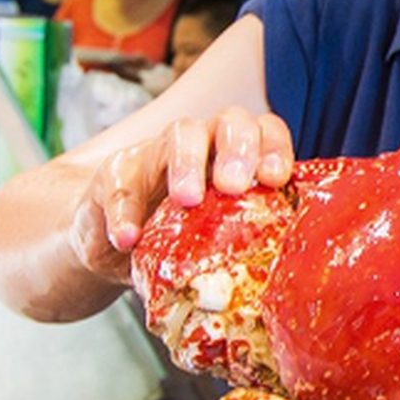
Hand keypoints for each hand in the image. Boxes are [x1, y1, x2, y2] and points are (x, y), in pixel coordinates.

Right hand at [67, 106, 294, 280]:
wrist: (119, 246)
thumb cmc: (183, 238)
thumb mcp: (219, 241)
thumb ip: (248, 244)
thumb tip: (283, 277)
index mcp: (240, 157)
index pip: (266, 131)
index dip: (275, 148)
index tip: (275, 178)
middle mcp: (205, 145)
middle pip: (230, 121)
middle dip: (237, 149)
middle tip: (234, 185)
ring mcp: (158, 153)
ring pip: (181, 135)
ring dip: (187, 165)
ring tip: (187, 200)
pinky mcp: (116, 174)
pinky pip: (121, 184)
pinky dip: (124, 211)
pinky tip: (128, 238)